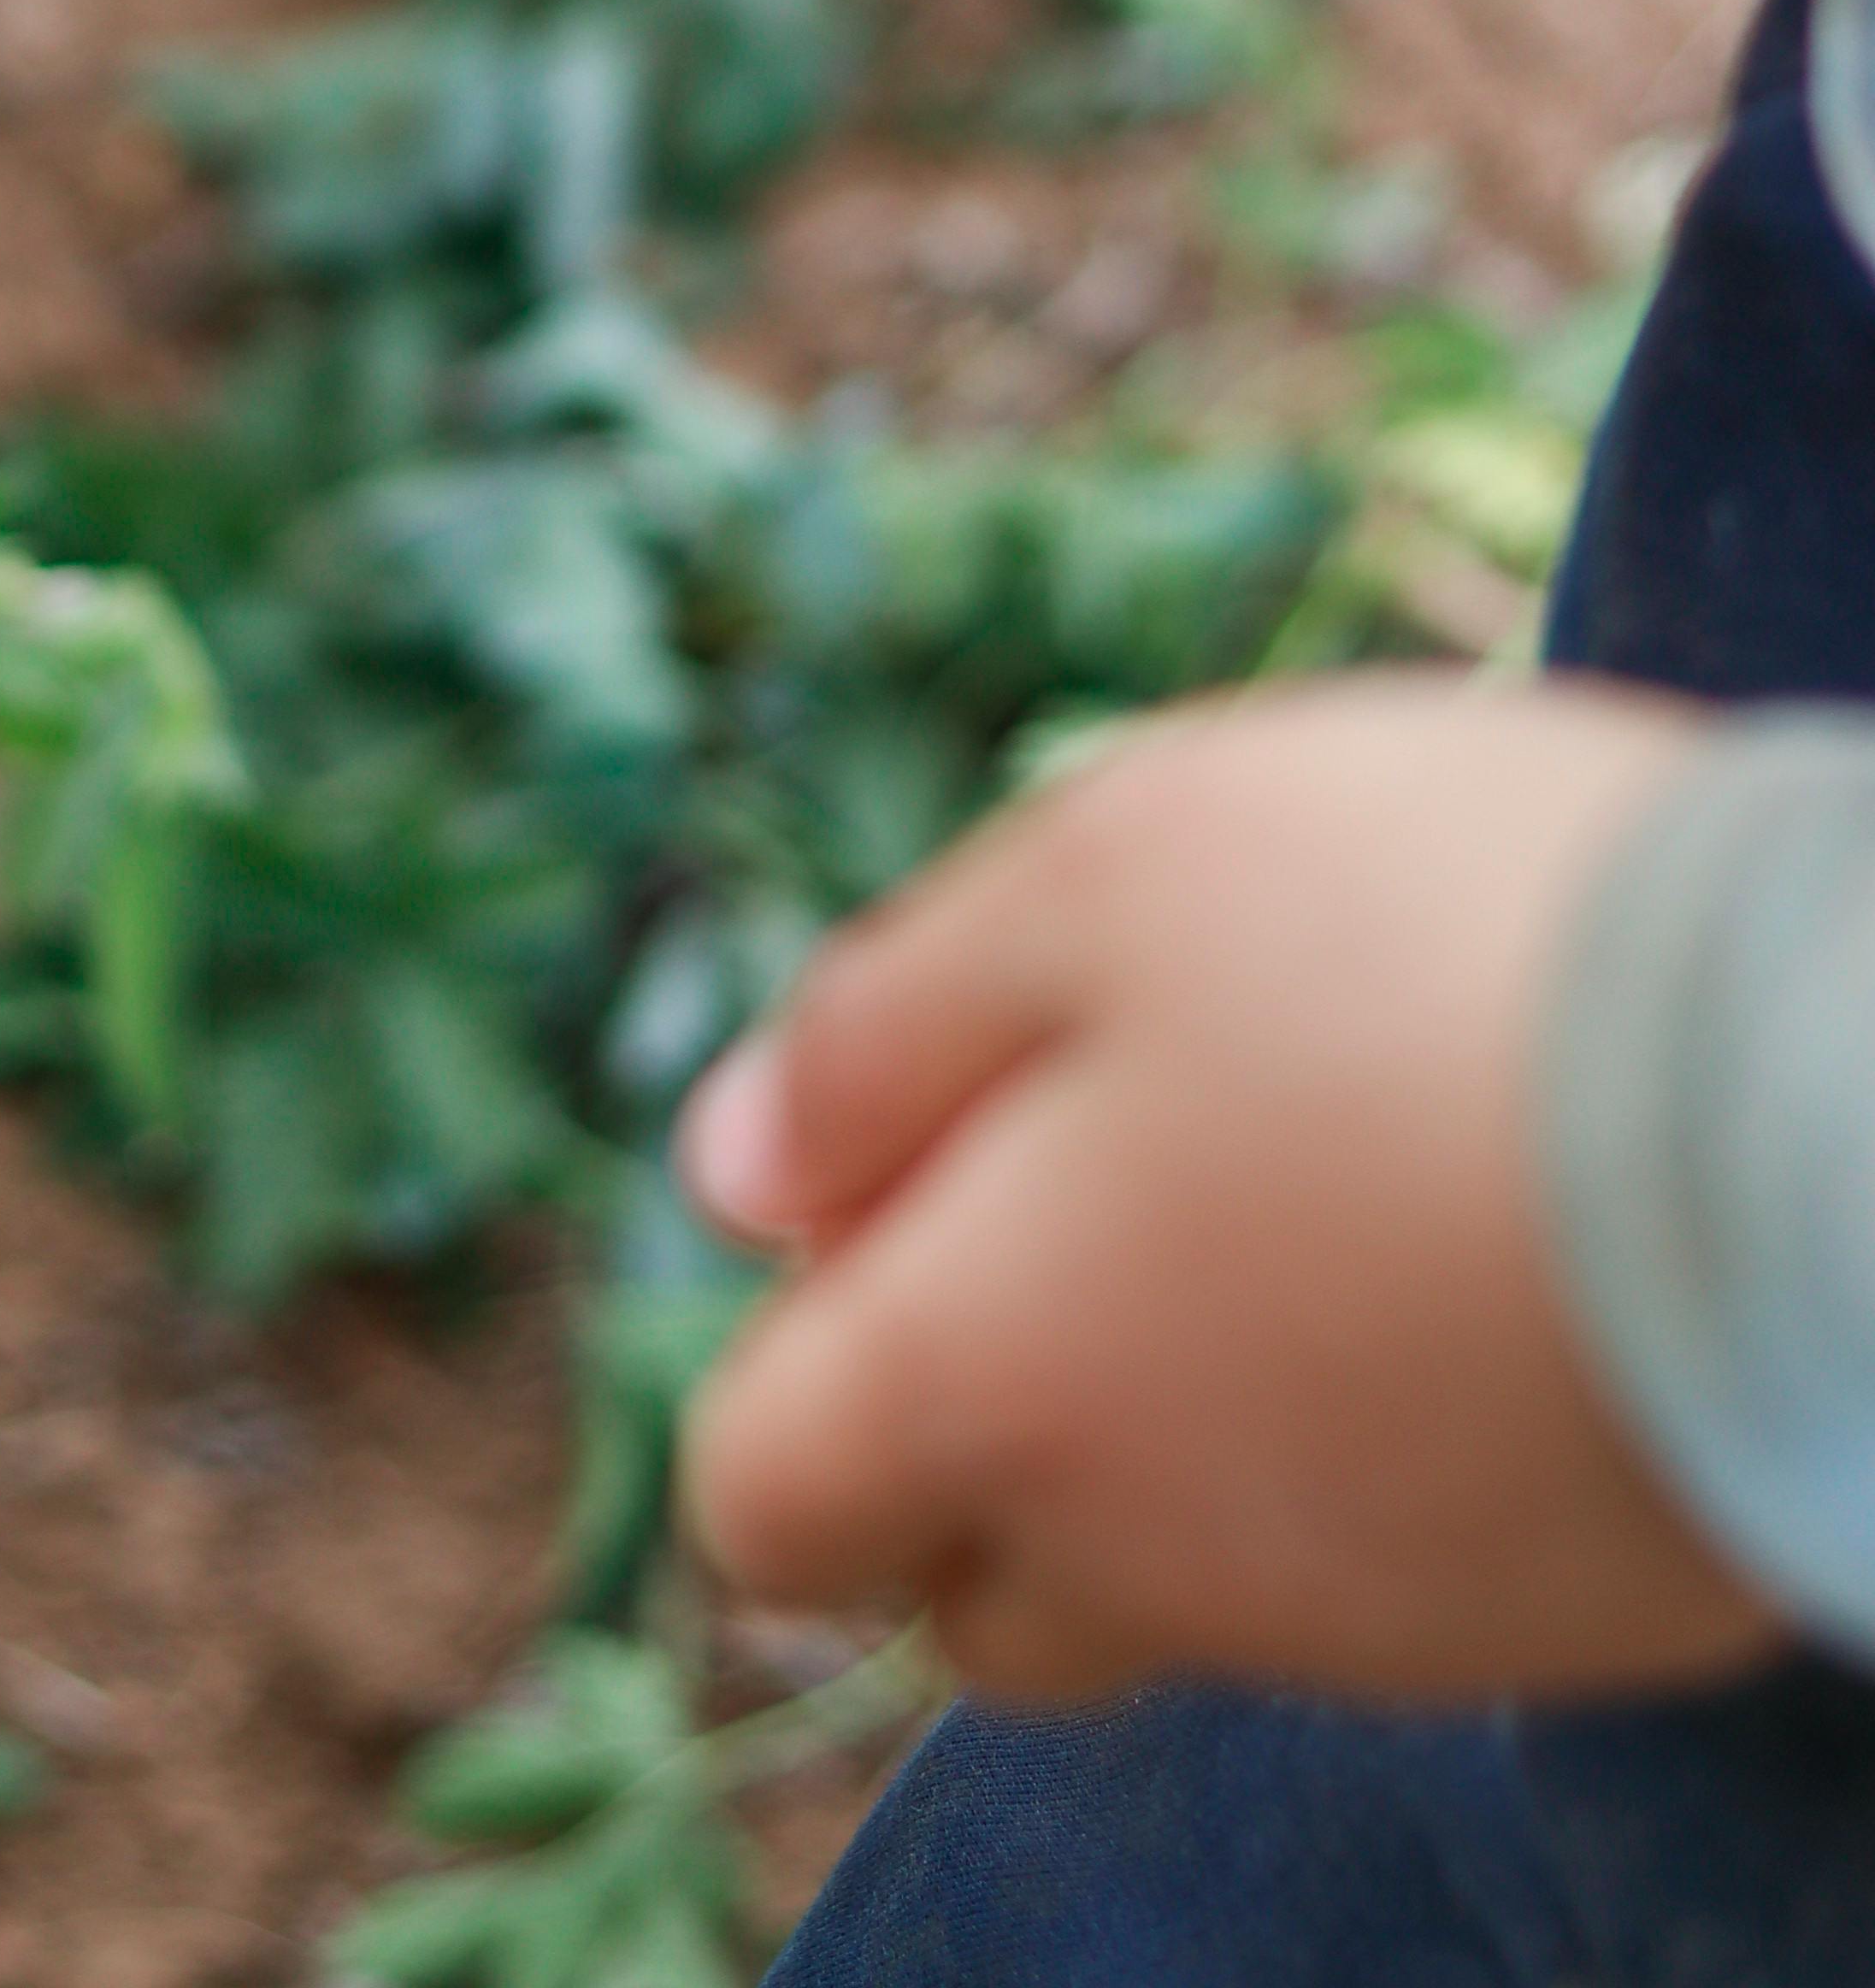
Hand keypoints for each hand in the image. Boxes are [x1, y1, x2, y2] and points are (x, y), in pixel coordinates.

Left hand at [674, 677, 1776, 1704]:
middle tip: (1120, 1158)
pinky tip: (1474, 1229)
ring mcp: (1374, 1611)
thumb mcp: (1095, 876)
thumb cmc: (1429, 941)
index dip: (793, 1338)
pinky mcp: (1556, 1609)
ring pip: (1191, 1565)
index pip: (765, 1501)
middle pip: (975, 1575)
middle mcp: (1166, 1558)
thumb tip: (722, 1176)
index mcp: (998, 1384)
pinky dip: (1378, 1425)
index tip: (914, 1161)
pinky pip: (1387, 1555)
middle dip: (982, 1409)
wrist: (1825, 1095)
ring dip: (1193, 1400)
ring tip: (1329, 1148)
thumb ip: (877, 1035)